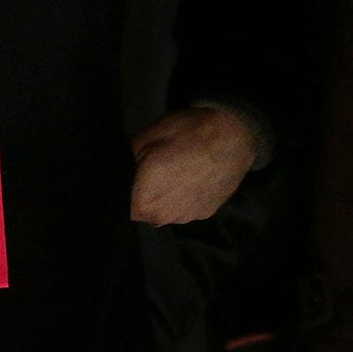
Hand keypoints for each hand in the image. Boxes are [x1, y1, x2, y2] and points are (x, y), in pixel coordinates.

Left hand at [130, 107, 257, 224]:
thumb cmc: (184, 134)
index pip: (121, 208)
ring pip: (163, 213)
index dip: (119, 194)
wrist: (233, 136)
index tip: (123, 180)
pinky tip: (186, 178)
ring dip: (160, 199)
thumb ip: (126, 165)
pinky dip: (180, 198)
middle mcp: (165, 216)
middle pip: (141, 213)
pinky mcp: (206, 213)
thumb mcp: (143, 140)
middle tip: (144, 173)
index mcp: (145, 201)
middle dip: (138, 197)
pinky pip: (183, 209)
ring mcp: (188, 217)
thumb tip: (119, 174)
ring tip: (169, 174)